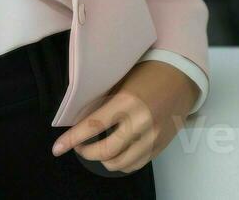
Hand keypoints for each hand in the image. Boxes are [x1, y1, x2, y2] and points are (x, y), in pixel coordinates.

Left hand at [49, 60, 198, 173]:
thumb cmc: (148, 73)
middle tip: (79, 146)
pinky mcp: (160, 146)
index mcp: (127, 102)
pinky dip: (122, 163)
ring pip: (121, 163)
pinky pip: (136, 164)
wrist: (181, 77)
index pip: (93, 126)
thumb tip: (80, 117)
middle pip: (106, 151)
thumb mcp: (122, 81)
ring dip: (104, 160)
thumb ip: (104, 100)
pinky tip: (116, 153)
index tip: (57, 148)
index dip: (72, 139)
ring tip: (97, 150)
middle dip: (86, 152)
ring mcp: (153, 137)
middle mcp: (140, 122)